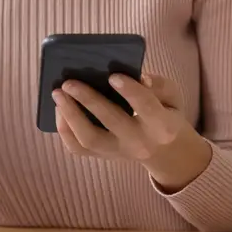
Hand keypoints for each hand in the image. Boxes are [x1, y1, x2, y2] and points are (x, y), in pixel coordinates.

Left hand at [53, 72, 212, 191]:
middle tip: (69, 82)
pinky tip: (58, 109)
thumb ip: (160, 85)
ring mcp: (118, 153)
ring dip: (70, 115)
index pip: (147, 107)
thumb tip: (139, 78)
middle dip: (89, 100)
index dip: (130, 91)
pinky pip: (78, 148)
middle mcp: (139, 143)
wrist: (164, 151)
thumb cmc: (165, 114)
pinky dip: (64, 129)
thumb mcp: (173, 97)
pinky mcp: (102, 156)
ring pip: (89, 139)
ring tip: (57, 93)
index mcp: (162, 126)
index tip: (112, 75)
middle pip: (111, 122)